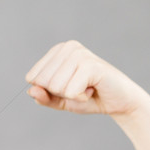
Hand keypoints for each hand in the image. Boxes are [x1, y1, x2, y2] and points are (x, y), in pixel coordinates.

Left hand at [24, 40, 149, 116]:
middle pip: (42, 82)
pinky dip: (80, 97)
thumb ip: (43, 97)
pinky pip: (70, 91)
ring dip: (71, 95)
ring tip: (87, 88)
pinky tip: (92, 89)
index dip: (48, 91)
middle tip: (79, 88)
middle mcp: (68, 47)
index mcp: (57, 51)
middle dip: (60, 93)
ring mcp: (80, 53)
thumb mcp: (60, 100)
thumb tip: (31, 90)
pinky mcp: (91, 65)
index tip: (68, 87)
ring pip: (55, 87)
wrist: (118, 102)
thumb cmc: (88, 98)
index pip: (32, 77)